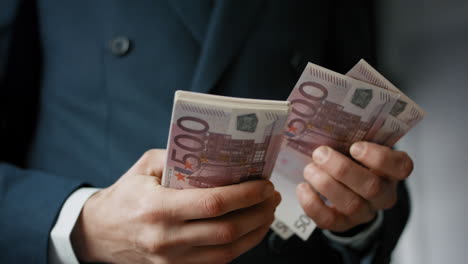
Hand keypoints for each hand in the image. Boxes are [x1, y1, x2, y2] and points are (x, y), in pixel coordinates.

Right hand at [71, 149, 280, 263]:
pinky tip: (250, 230)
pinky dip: (239, 246)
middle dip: (258, 213)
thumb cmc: (125, 195)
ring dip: (255, 231)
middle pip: (226, 230)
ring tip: (267, 212)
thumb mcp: (146, 166)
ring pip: (227, 251)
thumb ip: (179, 157)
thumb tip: (219, 154)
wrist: (98, 233)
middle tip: (272, 196)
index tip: (263, 184)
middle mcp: (166, 238)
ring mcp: (171, 259)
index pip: (212, 204)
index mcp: (157, 207)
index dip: (244, 195)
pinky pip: (217, 262)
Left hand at [296, 142, 412, 231]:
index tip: (355, 146)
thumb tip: (324, 120)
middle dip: (342, 169)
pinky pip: (329, 220)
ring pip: (351, 204)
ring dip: (326, 184)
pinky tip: (302, 187)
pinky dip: (312, 204)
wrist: (344, 186)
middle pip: (371, 187)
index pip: (401, 167)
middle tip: (320, 153)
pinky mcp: (343, 224)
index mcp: (392, 170)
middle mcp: (383, 194)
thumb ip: (350, 135)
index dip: (379, 157)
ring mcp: (364, 212)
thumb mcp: (357, 144)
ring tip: (309, 169)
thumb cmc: (350, 158)